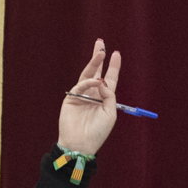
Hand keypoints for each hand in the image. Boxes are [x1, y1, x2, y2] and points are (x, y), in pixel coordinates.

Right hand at [57, 38, 119, 156]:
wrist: (80, 143)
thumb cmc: (98, 132)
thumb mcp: (110, 113)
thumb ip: (109, 96)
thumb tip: (102, 81)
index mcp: (104, 99)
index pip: (110, 79)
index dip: (113, 67)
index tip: (116, 53)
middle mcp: (93, 94)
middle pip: (96, 72)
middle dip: (98, 58)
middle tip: (101, 43)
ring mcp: (82, 95)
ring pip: (87, 74)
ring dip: (93, 63)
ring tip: (100, 52)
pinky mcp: (71, 97)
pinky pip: (81, 85)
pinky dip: (88, 82)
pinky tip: (95, 81)